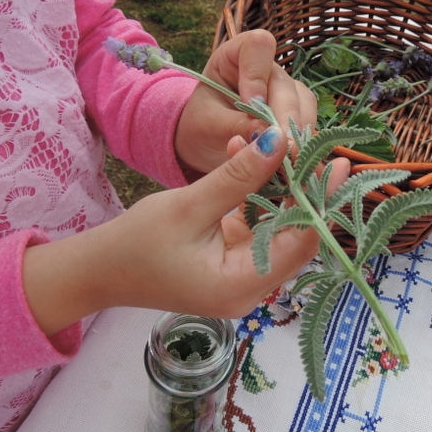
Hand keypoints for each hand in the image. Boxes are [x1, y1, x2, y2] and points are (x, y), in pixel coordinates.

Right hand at [23, 125, 349, 336]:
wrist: (99, 271)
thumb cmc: (136, 243)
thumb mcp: (189, 205)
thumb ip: (237, 177)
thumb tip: (279, 142)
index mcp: (240, 285)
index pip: (298, 243)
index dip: (319, 202)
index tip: (333, 164)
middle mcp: (250, 289)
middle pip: (295, 238)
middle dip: (305, 192)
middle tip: (318, 150)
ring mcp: (242, 279)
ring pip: (278, 231)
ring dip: (279, 189)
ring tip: (282, 146)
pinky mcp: (232, 266)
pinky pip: (257, 230)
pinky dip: (256, 198)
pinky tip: (249, 159)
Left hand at [174, 29, 315, 175]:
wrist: (204, 145)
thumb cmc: (201, 126)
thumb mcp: (210, 125)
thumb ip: (235, 126)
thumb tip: (267, 136)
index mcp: (236, 57)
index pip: (257, 46)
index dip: (258, 74)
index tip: (252, 105)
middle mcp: (265, 69)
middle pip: (285, 83)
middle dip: (284, 116)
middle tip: (282, 148)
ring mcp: (284, 90)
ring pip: (303, 103)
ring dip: (298, 131)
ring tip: (288, 158)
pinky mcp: (297, 112)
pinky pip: (308, 122)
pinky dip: (303, 141)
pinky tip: (295, 159)